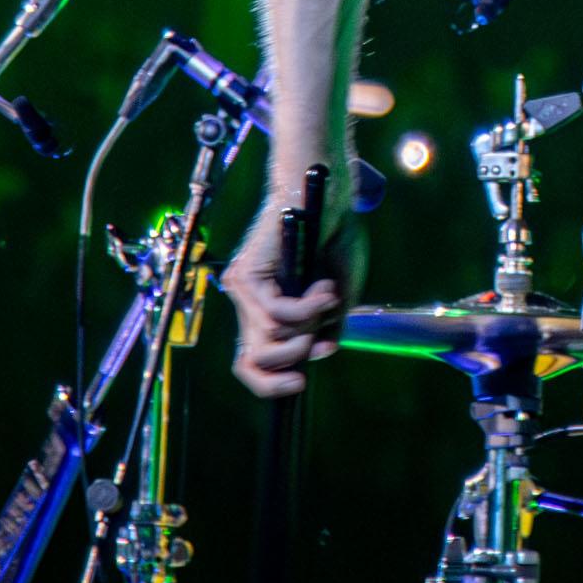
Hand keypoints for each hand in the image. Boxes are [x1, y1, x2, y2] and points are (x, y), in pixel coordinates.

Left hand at [221, 189, 346, 398]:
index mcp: (267, 310)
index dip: (270, 382)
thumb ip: (327, 326)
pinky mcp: (246, 275)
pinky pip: (277, 313)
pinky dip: (309, 308)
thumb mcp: (339, 295)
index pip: (252, 362)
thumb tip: (321, 353)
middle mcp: (249, 303)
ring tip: (330, 295)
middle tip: (320, 342)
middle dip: (292, 359)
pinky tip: (326, 289)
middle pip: (255, 359)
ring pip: (271, 336)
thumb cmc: (333, 239)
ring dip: (310, 323)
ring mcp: (243, 289)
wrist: (327, 197)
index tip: (300, 385)